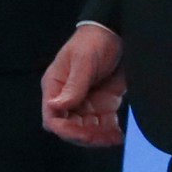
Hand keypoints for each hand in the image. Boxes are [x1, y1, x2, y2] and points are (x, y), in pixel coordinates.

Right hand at [41, 23, 127, 147]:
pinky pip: (102, 125)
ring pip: (87, 130)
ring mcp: (85, 102)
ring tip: (115, 137)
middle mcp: (67, 98)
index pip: (52, 116)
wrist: (117, 33)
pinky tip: (118, 135)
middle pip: (70, 127)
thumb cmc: (94, 42)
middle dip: (85, 135)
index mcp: (55, 86)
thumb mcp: (83, 62)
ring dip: (99, 137)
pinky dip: (109, 133)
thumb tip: (55, 107)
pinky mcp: (102, 104)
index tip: (83, 133)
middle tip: (104, 136)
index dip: (65, 129)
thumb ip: (73, 87)